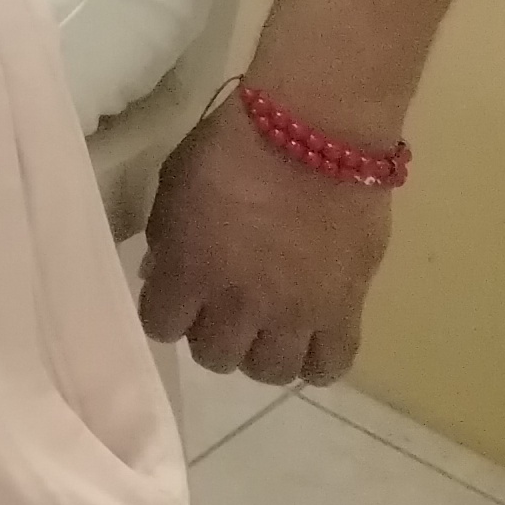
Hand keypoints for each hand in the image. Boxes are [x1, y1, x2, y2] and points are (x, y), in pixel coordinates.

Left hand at [138, 99, 392, 386]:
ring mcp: (294, 313)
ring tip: (265, 327)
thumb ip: (166, 236)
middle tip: (222, 309)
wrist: (312, 132)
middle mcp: (239, 304)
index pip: (160, 327)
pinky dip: (314, 363)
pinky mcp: (344, 310)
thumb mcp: (174, 183)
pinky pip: (329, 366)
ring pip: (269, 372)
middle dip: (210, 334)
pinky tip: (306, 340)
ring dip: (260, 352)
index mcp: (190, 270)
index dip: (165, 314)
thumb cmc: (232, 147)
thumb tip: (161, 273)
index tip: (176, 298)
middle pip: (214, 357)